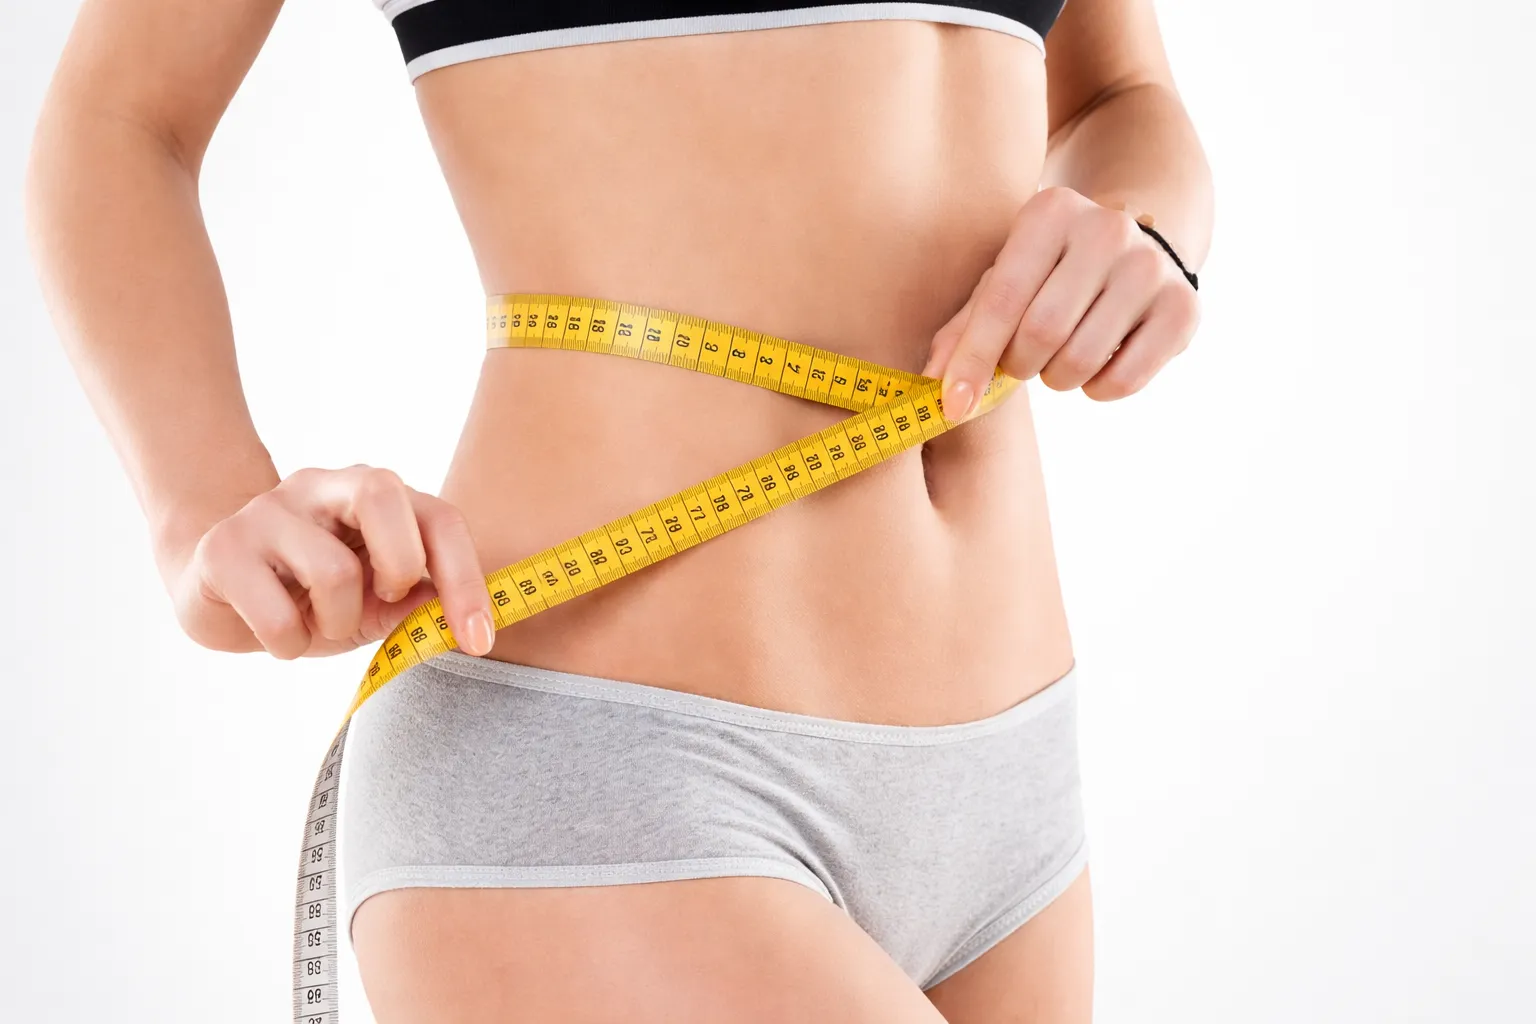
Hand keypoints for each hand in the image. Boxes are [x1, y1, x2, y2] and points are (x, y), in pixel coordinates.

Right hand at [168, 465, 494, 659]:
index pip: (437, 518)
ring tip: (317, 623)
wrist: (213, 587)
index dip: (466, 578)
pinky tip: (279, 634)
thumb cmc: (310, 595)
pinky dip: (290, 645)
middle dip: (400, 566)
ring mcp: (268, 511)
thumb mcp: (375, 602)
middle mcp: (322, 486)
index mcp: (374, 494)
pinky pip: (278, 617)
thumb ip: (417, 601)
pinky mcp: (224, 548)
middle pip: (382, 493)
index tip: (478, 638)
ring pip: (334, 571)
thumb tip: (457, 615)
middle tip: (382, 601)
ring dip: (336, 623)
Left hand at [922, 187, 1200, 414]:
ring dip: (1057, 379)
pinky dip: (1097, 389)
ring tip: (1060, 357)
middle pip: (1041, 334)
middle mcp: (1107, 230)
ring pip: (1080, 361)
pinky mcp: (1184, 308)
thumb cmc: (1050, 272)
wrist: (1139, 249)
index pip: (1001, 300)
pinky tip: (1097, 363)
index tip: (952, 404)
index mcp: (1051, 212)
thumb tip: (933, 385)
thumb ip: (965, 328)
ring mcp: (1152, 267)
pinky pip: (1123, 380)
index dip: (973, 360)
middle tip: (1021, 363)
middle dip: (1019, 366)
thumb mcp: (1005, 279)